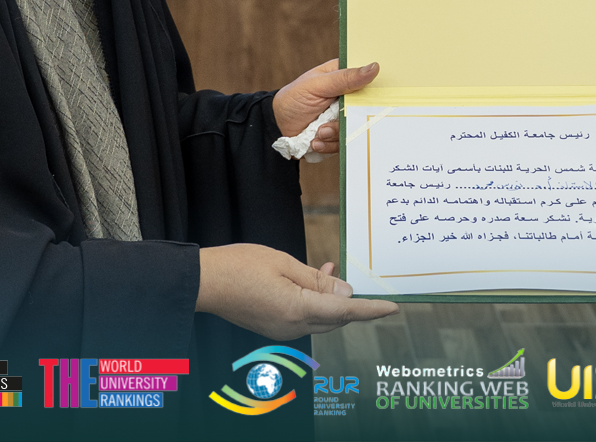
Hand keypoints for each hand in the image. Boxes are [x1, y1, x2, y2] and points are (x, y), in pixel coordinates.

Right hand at [196, 245, 397, 338]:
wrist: (203, 283)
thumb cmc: (240, 266)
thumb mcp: (284, 264)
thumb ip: (317, 280)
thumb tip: (345, 291)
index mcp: (297, 310)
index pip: (346, 310)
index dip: (371, 308)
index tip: (392, 307)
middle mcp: (292, 327)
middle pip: (336, 318)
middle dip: (351, 301)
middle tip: (356, 276)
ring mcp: (281, 331)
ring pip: (321, 319)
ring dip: (332, 299)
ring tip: (329, 270)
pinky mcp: (273, 328)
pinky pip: (305, 318)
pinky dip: (315, 303)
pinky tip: (311, 282)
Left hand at [272, 59, 377, 153]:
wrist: (276, 128)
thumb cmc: (292, 100)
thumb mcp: (318, 85)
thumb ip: (345, 78)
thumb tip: (374, 67)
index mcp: (344, 76)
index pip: (369, 78)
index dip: (375, 88)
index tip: (369, 99)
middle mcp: (348, 96)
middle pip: (367, 108)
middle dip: (348, 119)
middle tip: (328, 123)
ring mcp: (344, 117)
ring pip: (356, 128)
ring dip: (334, 134)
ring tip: (317, 133)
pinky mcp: (339, 135)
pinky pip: (345, 143)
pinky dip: (328, 144)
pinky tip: (315, 141)